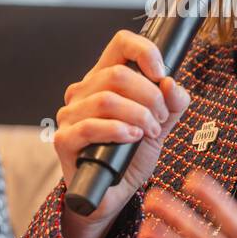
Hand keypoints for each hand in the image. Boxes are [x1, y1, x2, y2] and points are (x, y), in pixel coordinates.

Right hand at [54, 30, 190, 237]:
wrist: (113, 194)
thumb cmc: (131, 155)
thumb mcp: (160, 124)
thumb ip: (172, 103)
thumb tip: (171, 83)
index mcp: (105, 78)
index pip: (121, 44)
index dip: (144, 51)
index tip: (162, 73)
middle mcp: (83, 91)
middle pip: (117, 74)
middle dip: (150, 96)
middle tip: (160, 118)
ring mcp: (70, 115)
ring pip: (106, 99)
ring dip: (138, 115)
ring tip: (150, 132)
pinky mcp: (64, 140)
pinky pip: (90, 127)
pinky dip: (118, 131)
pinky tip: (132, 139)